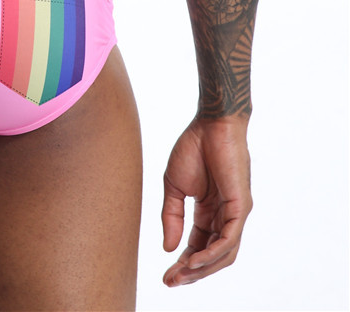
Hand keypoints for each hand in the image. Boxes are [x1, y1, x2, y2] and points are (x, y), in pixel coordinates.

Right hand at [161, 115, 251, 285]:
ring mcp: (235, 213)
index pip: (198, 245)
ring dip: (202, 268)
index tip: (165, 275)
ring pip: (223, 253)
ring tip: (181, 274)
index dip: (182, 262)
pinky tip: (194, 259)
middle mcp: (225, 216)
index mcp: (209, 211)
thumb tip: (168, 247)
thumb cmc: (193, 147)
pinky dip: (212, 252)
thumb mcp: (174, 186)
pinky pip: (229, 238)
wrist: (210, 124)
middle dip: (191, 272)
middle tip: (170, 281)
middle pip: (212, 256)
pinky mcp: (241, 207)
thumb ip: (172, 216)